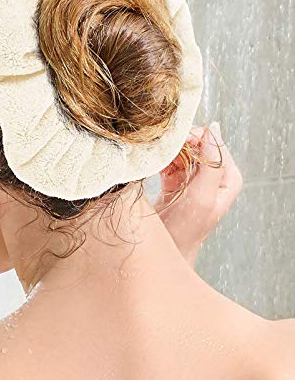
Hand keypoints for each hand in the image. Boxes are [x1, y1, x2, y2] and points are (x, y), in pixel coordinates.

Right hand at [153, 121, 242, 266]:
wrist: (165, 249)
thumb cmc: (185, 231)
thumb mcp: (202, 197)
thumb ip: (211, 164)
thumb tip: (215, 129)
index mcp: (227, 177)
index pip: (213, 143)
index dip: (195, 136)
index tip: (176, 139)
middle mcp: (212, 175)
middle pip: (196, 143)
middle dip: (178, 143)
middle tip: (161, 148)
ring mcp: (193, 176)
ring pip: (181, 149)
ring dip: (167, 150)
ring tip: (154, 156)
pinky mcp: (175, 179)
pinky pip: (168, 159)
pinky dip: (160, 158)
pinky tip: (152, 162)